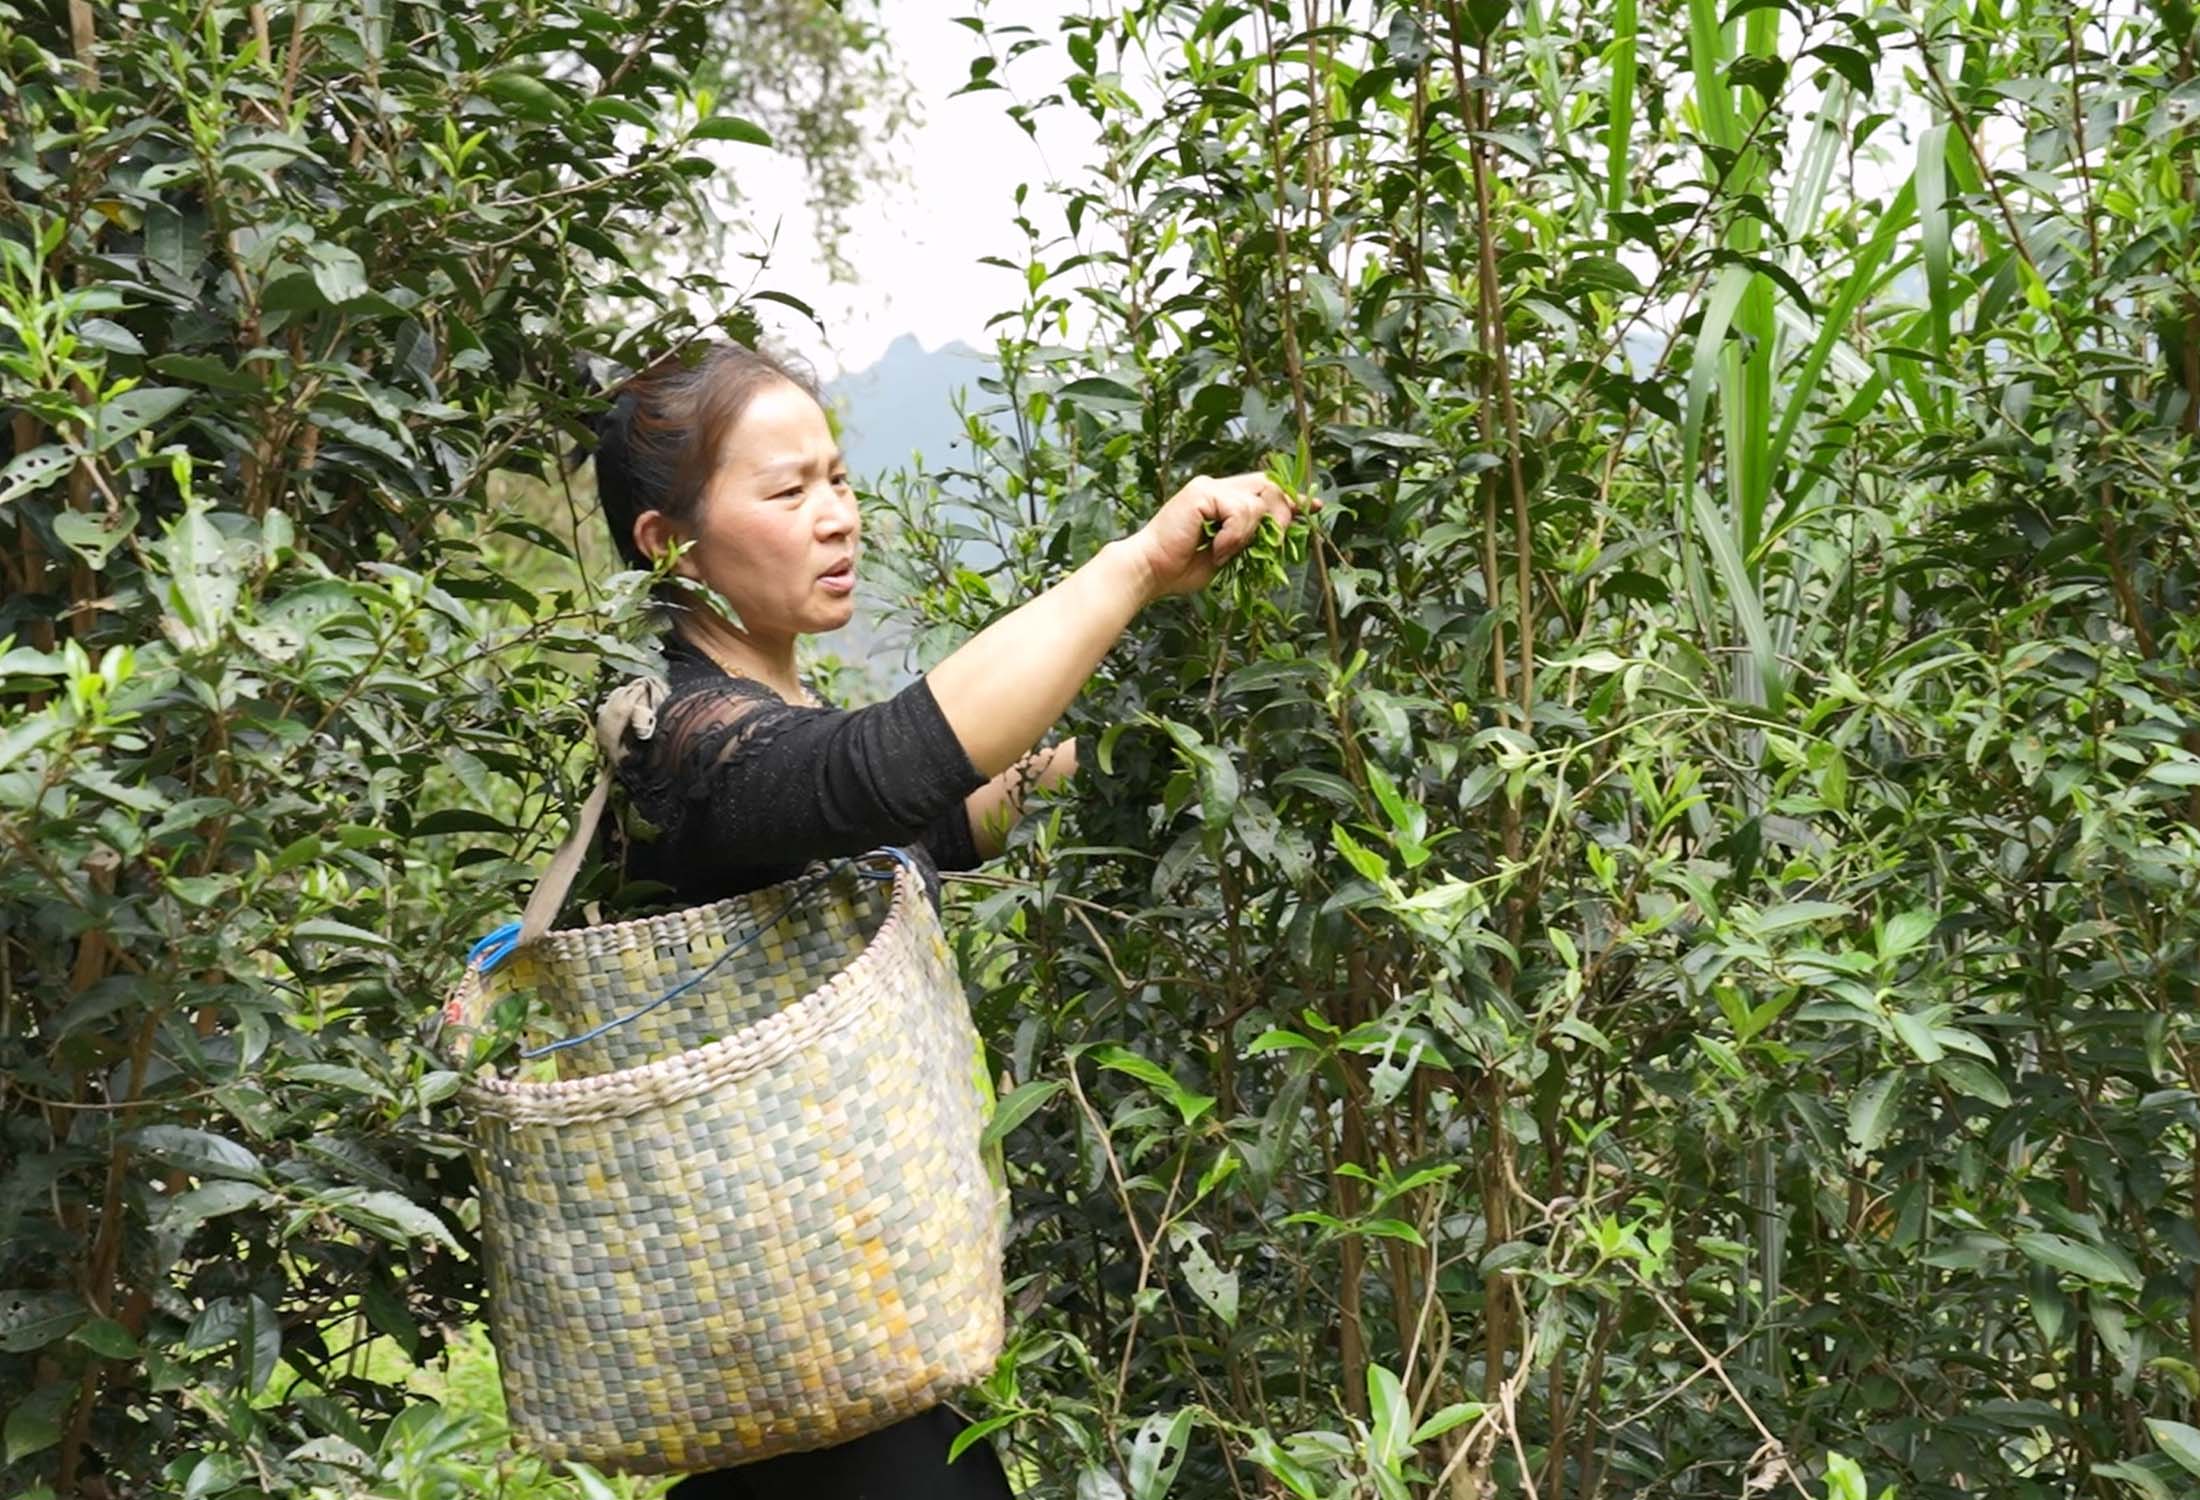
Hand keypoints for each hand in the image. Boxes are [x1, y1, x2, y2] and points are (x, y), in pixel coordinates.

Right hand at [1125, 471, 1321, 603]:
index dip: (1291, 497)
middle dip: (1281, 516)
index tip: (1312, 507)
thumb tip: (1280, 536)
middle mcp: (1217, 486)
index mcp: (1222, 499)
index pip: (1265, 487)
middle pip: (1269, 486)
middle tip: (1273, 545)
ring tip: (1226, 554)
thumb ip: (1250, 540)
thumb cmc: (1181, 568)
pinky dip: (1235, 536)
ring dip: (1250, 535)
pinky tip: (1217, 551)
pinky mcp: (1202, 493)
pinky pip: (1240, 511)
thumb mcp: (1228, 555)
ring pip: (1257, 502)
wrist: (1149, 571)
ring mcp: (1209, 487)